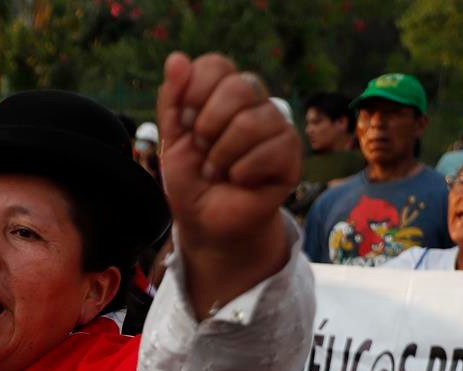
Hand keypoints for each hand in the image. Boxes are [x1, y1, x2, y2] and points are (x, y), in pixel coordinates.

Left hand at [157, 52, 299, 253]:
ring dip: (223, 155)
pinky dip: (243, 172)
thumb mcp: (171, 140)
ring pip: (254, 121)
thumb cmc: (191, 180)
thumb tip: (176, 58)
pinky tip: (240, 181)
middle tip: (202, 149)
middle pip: (240, 86)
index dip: (195, 91)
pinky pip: (271, 150)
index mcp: (223, 93)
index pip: (216, 65)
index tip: (184, 122)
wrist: (206, 222)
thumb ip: (172, 101)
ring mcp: (276, 126)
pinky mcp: (291, 154)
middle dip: (209, 125)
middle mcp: (254, 103)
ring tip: (218, 171)